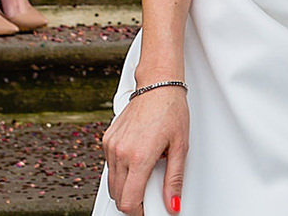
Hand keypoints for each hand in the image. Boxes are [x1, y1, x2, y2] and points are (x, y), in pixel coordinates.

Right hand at [101, 82, 188, 215]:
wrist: (158, 84)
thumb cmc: (170, 110)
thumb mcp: (180, 147)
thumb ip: (174, 180)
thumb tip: (173, 204)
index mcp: (139, 157)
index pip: (129, 201)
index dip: (139, 212)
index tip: (148, 210)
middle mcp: (120, 152)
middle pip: (118, 195)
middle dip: (132, 201)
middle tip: (149, 194)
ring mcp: (111, 145)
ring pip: (111, 182)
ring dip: (126, 186)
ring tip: (145, 172)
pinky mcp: (107, 139)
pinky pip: (109, 166)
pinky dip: (120, 170)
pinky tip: (136, 159)